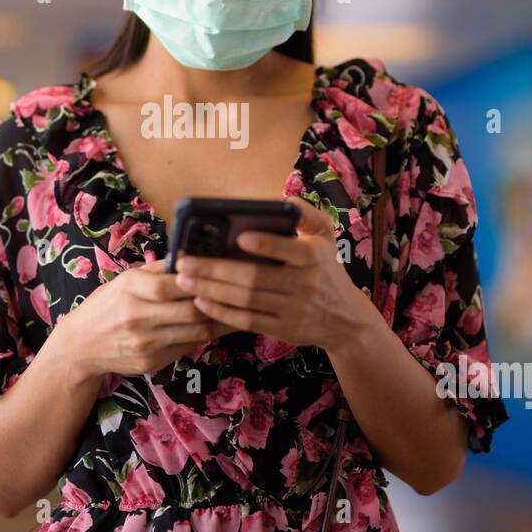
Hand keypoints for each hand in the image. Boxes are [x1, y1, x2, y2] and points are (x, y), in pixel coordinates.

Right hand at [54, 259, 239, 381]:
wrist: (79, 346)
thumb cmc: (106, 306)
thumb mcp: (125, 280)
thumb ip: (157, 270)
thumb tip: (191, 256)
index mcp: (130, 289)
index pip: (173, 283)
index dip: (202, 278)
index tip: (223, 272)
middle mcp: (136, 317)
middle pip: (191, 310)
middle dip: (218, 302)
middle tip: (241, 293)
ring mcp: (145, 343)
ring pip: (196, 331)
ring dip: (220, 321)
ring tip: (239, 310)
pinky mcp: (151, 362)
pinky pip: (187, 347)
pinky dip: (204, 335)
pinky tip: (217, 326)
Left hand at [174, 197, 383, 352]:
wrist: (346, 321)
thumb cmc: (327, 270)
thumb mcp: (326, 237)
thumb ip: (306, 214)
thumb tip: (283, 201)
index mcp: (314, 257)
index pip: (291, 251)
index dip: (267, 245)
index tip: (240, 237)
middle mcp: (304, 285)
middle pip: (255, 278)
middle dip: (216, 270)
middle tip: (184, 262)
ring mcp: (292, 310)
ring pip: (246, 300)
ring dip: (211, 290)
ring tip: (184, 279)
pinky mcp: (282, 329)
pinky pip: (247, 321)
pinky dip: (222, 312)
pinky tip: (201, 301)